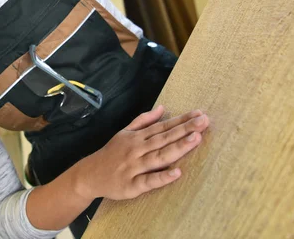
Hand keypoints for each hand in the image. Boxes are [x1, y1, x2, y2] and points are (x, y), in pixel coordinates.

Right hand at [74, 105, 208, 200]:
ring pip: (159, 157)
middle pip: (164, 138)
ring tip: (196, 139)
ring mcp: (134, 167)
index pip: (162, 127)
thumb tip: (162, 108)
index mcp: (137, 137)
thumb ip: (143, 120)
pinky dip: (162, 177)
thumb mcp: (124, 132)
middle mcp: (137, 149)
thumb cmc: (111, 153)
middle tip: (204, 121)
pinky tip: (177, 172)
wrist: (89, 175)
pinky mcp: (132, 185)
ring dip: (177, 148)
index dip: (181, 121)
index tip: (199, 114)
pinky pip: (148, 181)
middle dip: (184, 130)